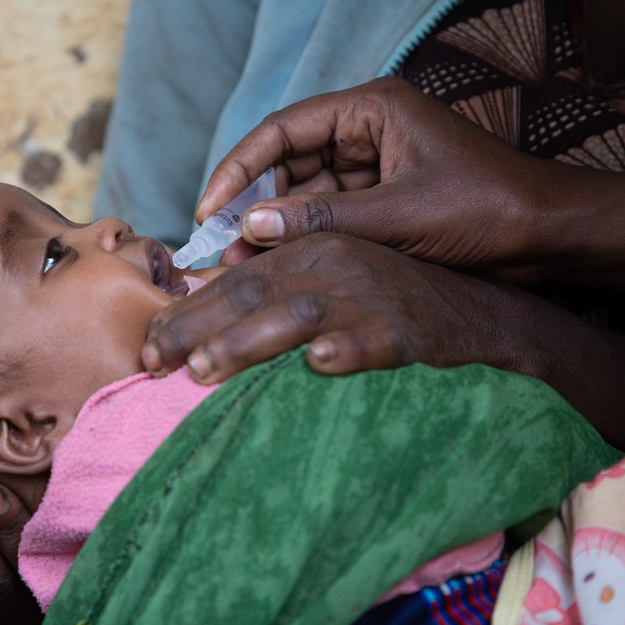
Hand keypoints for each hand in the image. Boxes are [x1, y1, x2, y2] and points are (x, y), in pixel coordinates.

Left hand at [144, 234, 624, 480]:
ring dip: (248, 342)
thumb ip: (275, 298)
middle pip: (250, 295)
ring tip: (204, 371)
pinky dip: (345, 349)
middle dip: (195, 329)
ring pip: (297, 315)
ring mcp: (369, 296)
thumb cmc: (392, 304)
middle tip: (150, 364)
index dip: (184, 313)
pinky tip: (319, 366)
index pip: (233, 282)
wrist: (481, 315)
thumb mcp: (331, 286)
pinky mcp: (406, 329)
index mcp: (309, 253)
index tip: (144, 349)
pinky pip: (372, 339)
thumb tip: (203, 326)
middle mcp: (332, 265)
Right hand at [202, 77, 624, 301]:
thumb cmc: (488, 210)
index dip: (237, 170)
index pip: (282, 130)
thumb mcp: (397, 216)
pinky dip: (303, 235)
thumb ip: (321, 218)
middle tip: (218, 249)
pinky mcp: (384, 194)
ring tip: (240, 265)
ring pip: (304, 189)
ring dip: (273, 224)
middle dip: (251, 203)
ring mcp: (375, 161)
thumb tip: (251, 224)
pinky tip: (278, 264)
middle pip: (286, 160)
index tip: (208, 210)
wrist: (552, 236)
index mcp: (372, 107)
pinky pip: (329, 210)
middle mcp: (368, 126)